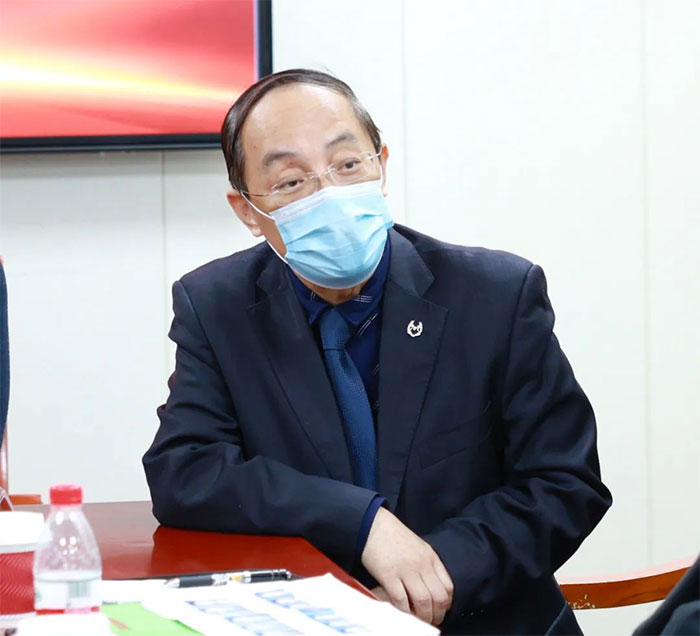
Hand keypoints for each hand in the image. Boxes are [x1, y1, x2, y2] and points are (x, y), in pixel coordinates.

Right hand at [362, 507, 453, 625]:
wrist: (373, 524)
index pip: (448, 587)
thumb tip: (431, 587)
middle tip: (430, 621)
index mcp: (430, 557)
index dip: (446, 604)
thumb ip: (426, 564)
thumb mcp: (417, 546)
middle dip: (436, 615)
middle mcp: (421, 564)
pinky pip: (401, 600)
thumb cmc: (393, 535)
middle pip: (438, 598)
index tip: (440, 611)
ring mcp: (405, 569)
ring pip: (423, 602)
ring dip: (422, 617)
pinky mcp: (388, 575)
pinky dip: (404, 611)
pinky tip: (402, 613)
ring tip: (417, 620)